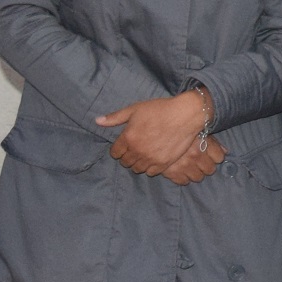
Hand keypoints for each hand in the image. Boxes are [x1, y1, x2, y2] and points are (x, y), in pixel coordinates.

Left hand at [97, 90, 212, 178]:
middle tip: (134, 150)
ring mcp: (150, 159)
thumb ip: (115, 117)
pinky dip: (150, 168)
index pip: (115, 153)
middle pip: (125, 162)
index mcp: (128, 138)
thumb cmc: (159, 109)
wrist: (184, 115)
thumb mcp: (135, 109)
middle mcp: (137, 151)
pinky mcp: (163, 163)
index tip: (123, 146)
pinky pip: (151, 172)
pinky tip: (153, 159)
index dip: (118, 150)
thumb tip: (97, 121)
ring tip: (143, 155)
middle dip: (127, 156)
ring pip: (137, 169)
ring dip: (137, 163)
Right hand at [160, 136, 228, 186]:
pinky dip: (183, 177)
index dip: (215, 156)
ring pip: (198, 177)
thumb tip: (226, 152)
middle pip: (210, 169)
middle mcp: (195, 156)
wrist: (154, 131)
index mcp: (203, 144)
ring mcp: (183, 166)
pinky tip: (180, 171)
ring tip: (190, 166)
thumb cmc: (178, 128)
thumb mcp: (197, 130)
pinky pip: (183, 181)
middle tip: (199, 161)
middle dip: (206, 165)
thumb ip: (212, 142)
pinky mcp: (171, 173)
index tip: (210, 154)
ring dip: (195, 173)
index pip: (219, 157)